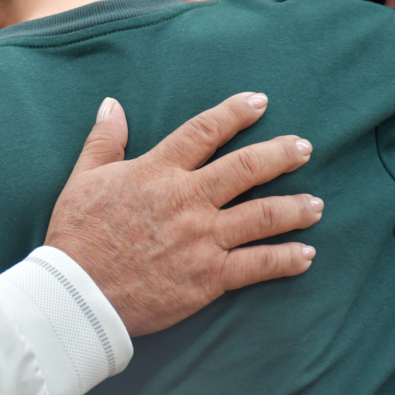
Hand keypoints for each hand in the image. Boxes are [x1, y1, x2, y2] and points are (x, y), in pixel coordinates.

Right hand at [45, 93, 320, 335]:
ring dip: (295, 207)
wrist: (79, 292)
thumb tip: (112, 104)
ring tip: (316, 204)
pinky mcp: (210, 276)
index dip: (235, 113)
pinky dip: (287, 259)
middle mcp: (188, 199)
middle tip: (304, 148)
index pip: (204, 131)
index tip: (259, 102)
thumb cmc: (77, 233)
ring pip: (263, 215)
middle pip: (247, 168)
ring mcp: (203, 238)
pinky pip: (259, 265)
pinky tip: (306, 255)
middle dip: (281, 154)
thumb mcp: (84, 177)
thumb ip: (104, 139)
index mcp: (158, 171)